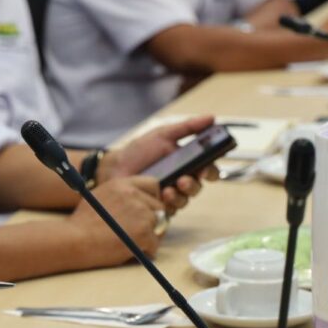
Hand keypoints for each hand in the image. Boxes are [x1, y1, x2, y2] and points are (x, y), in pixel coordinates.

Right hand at [69, 177, 165, 265]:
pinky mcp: (144, 232)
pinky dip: (146, 251)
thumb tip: (137, 201)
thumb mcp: (100, 196)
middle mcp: (134, 195)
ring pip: (160, 226)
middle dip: (153, 220)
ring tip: (132, 243)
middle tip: (140, 232)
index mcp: (122, 184)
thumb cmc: (83, 223)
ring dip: (150, 236)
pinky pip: (155, 244)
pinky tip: (130, 251)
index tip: (146, 210)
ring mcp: (141, 213)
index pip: (153, 184)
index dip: (152, 198)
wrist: (75, 240)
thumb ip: (121, 195)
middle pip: (159, 207)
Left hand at [99, 116, 217, 212]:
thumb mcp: (163, 134)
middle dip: (193, 185)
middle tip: (183, 181)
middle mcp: (182, 179)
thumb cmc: (139, 151)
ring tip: (168, 189)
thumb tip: (211, 118)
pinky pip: (172, 209)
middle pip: (198, 186)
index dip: (211, 171)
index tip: (205, 170)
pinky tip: (161, 195)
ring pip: (186, 199)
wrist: (116, 167)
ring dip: (180, 195)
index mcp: (186, 163)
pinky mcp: (161, 206)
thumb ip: (188, 127)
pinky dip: (169, 203)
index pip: (208, 169)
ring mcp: (172, 194)